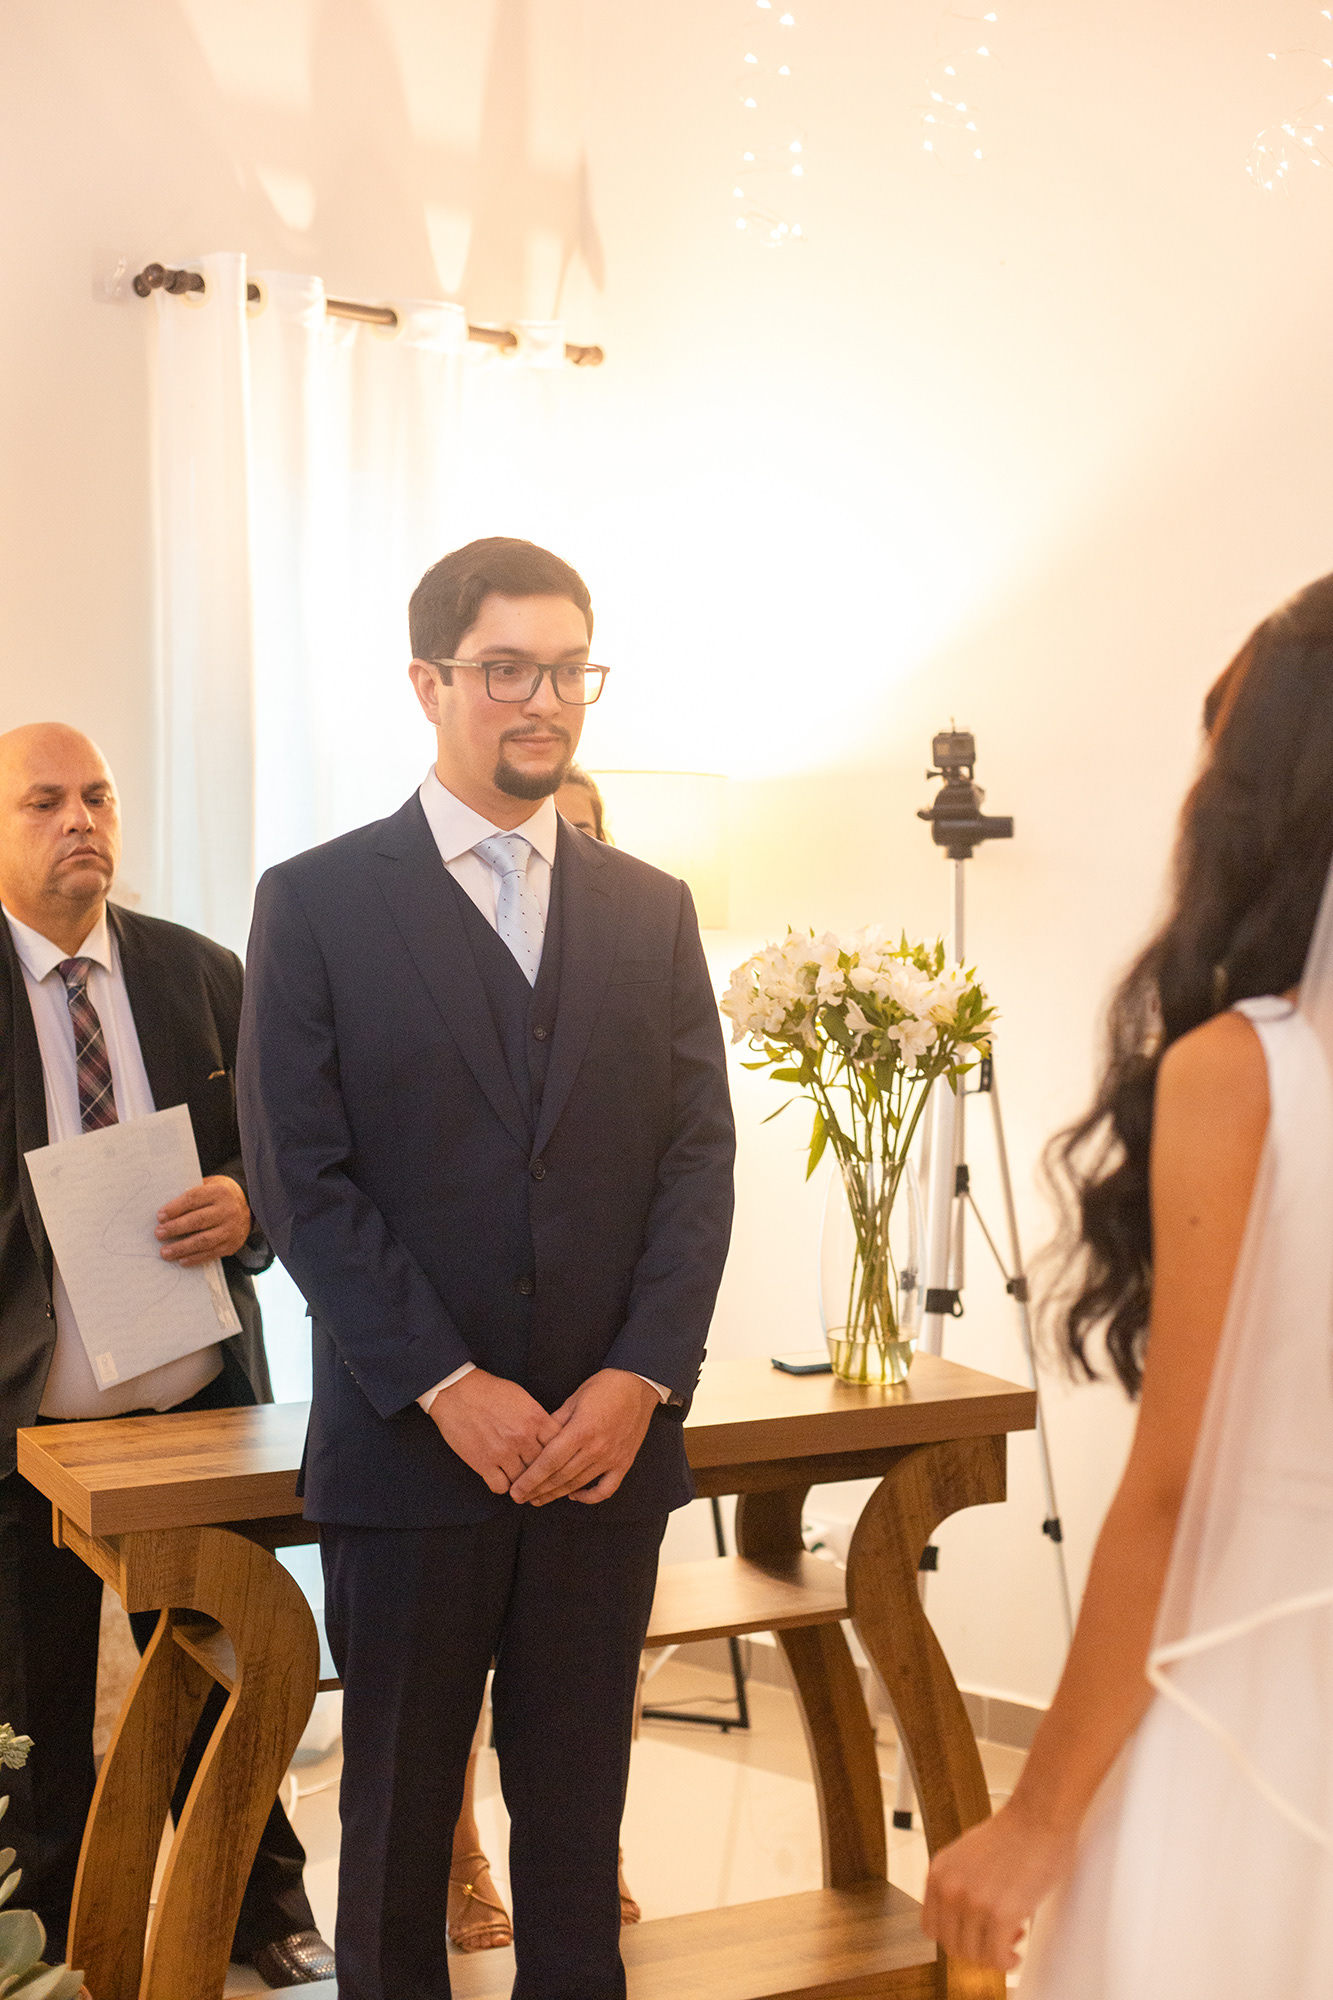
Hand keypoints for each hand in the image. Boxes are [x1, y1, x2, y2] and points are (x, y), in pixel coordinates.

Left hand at [156, 1175, 251, 1265]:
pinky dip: (195, 1258)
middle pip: (198, 1221)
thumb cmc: (218, 1196)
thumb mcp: (209, 1186)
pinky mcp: (231, 1245)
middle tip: (158, 1233)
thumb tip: (165, 1212)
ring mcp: (231, 1229)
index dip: (175, 1208)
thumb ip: (191, 1196)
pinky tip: (181, 1260)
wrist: (248, 1206)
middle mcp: (228, 1210)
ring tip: (165, 1252)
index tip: (159, 1216)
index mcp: (219, 1192)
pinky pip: (211, 1253)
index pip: (194, 1199)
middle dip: (175, 1228)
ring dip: (182, 1247)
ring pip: (203, 1240)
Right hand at [426, 1369, 565, 1495]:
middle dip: (544, 1473)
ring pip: (524, 1482)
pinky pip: (501, 1488)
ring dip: (524, 1482)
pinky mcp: (484, 1464)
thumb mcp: (522, 1397)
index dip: (561, 1455)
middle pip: (544, 1467)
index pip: (561, 1446)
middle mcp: (523, 1438)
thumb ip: (539, 1418)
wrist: (457, 1391)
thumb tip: (552, 1435)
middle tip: (541, 1477)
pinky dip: (503, 1486)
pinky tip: (502, 1478)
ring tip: (522, 1481)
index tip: (558, 1459)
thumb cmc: (490, 1391)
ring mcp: (503, 1453)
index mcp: (536, 1419)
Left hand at [508, 1368, 658, 1506]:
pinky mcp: (624, 1463)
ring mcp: (612, 1458)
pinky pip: (606, 1489)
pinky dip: (589, 1497)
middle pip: (561, 1477)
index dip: (531, 1479)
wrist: (638, 1386)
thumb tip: (535, 1440)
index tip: (516, 1491)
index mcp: (581, 1429)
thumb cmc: (603, 1387)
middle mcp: (596, 1448)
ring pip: (578, 1484)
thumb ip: (554, 1422)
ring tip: (539, 1499)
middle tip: (521, 1498)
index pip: (549, 1462)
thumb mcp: (574, 1398)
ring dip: (556, 1494)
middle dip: (538, 1490)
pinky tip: (574, 1495)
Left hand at [920, 1799, 1074, 1972]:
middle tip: (998, 1938)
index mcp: (938, 1873)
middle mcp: (950, 1888)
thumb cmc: (1013, 1833)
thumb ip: (959, 1883)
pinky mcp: (1000, 1914)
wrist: (1039, 1816)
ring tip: (1011, 1938)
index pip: (931, 1928)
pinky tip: (1016, 1951)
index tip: (973, 1935)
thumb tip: (963, 1917)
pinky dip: (1007, 1962)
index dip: (955, 1937)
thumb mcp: (967, 1856)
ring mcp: (973, 1902)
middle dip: (977, 1949)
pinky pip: (996, 1958)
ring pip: (974, 1956)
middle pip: (952, 1946)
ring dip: (994, 1955)